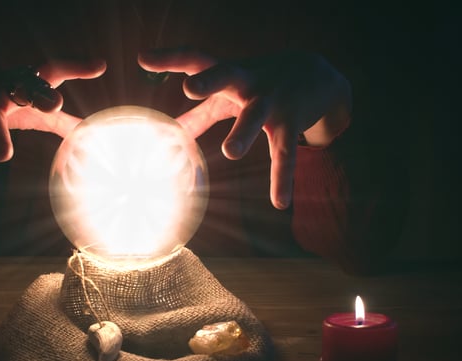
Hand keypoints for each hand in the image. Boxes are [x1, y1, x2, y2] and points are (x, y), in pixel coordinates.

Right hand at [0, 58, 106, 202]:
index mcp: (23, 83)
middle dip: (38, 95)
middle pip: (21, 89)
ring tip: (5, 155)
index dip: (75, 67)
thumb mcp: (26, 108)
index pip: (50, 71)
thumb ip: (58, 121)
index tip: (99, 67)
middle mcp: (3, 91)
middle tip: (54, 105)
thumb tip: (89, 133)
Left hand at [138, 48, 350, 209]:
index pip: (197, 59)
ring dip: (243, 133)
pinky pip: (285, 153)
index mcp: (228, 74)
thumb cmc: (260, 83)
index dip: (170, 59)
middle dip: (209, 81)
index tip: (144, 59)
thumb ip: (201, 112)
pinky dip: (282, 178)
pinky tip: (279, 202)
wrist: (317, 74)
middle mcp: (249, 81)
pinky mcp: (292, 121)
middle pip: (227, 76)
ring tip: (230, 152)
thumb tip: (171, 131)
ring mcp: (272, 101)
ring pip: (255, 116)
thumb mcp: (230, 96)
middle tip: (190, 88)